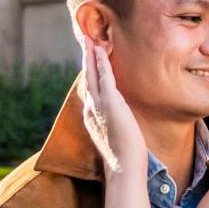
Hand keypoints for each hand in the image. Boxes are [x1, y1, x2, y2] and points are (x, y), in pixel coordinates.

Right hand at [77, 27, 144, 177]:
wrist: (124, 168)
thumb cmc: (125, 157)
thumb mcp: (118, 136)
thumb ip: (116, 124)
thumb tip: (122, 119)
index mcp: (93, 117)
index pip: (90, 89)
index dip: (88, 72)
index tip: (88, 59)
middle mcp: (91, 109)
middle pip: (86, 77)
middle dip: (84, 59)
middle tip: (83, 40)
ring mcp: (98, 105)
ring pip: (91, 74)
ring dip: (90, 55)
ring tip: (88, 39)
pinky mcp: (110, 103)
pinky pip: (104, 76)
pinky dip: (101, 62)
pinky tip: (100, 50)